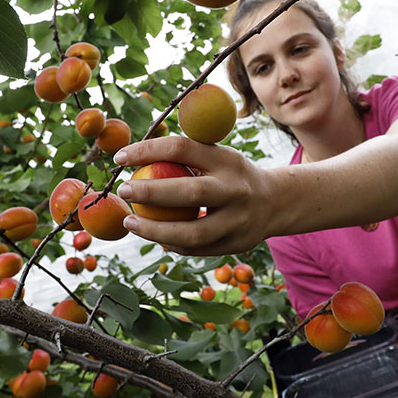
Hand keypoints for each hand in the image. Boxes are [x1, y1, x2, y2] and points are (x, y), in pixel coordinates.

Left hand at [113, 136, 276, 254]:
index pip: (182, 148)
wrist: (275, 201)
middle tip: (124, 189)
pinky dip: (172, 243)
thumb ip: (184, 154)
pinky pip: (197, 248)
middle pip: (191, 193)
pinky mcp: (236, 244)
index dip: (148, 150)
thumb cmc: (230, 174)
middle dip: (152, 192)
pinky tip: (154, 236)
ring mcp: (238, 220)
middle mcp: (235, 189)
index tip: (121, 158)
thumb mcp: (216, 155)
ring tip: (131, 222)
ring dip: (156, 230)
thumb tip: (133, 155)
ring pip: (194, 232)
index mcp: (227, 159)